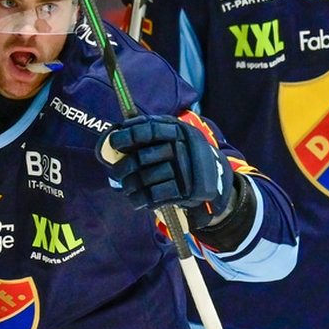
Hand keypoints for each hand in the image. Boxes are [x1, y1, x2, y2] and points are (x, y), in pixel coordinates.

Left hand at [98, 114, 232, 210]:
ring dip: (130, 185)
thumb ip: (150, 132)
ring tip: (127, 187)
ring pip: (145, 178)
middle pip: (142, 157)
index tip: (115, 142)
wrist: (214, 177)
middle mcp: (182, 148)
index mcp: (178, 130)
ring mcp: (184, 170)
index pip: (148, 129)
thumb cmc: (183, 154)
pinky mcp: (186, 191)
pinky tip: (137, 198)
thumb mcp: (174, 135)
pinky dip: (141, 199)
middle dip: (124, 167)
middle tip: (117, 173)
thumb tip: (116, 136)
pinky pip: (154, 195)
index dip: (128, 135)